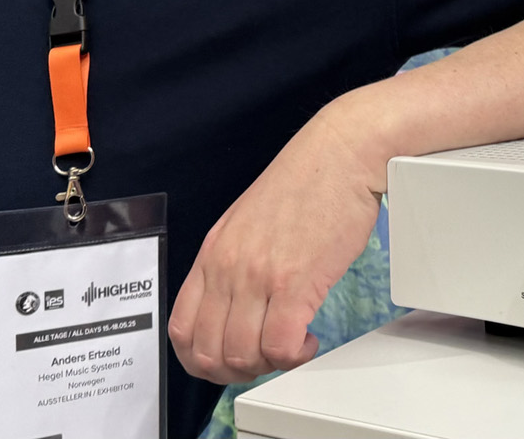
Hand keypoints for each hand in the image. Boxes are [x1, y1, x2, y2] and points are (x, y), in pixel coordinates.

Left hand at [168, 106, 381, 383]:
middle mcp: (228, 267)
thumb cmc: (307, 182)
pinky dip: (294, 356)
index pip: (181, 329)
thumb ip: (236, 262)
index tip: (228, 361)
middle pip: (209, 352)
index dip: (201, 360)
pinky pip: (280, 345)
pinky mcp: (295, 282)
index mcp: (213, 253)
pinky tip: (308, 340)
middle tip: (264, 359)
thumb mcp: (250, 222)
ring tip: (291, 346)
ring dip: (269, 364)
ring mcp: (258, 276)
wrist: (342, 153)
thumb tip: (236, 305)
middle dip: (236, 371)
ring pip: (242, 355)